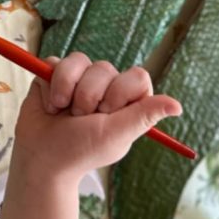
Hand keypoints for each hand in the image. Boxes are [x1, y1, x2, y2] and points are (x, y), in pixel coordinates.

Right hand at [12, 53, 181, 179]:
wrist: (40, 157)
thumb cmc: (80, 151)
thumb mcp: (115, 135)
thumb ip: (143, 116)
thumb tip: (178, 107)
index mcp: (126, 102)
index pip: (136, 76)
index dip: (120, 92)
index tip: (107, 113)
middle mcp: (104, 87)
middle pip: (104, 67)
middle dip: (88, 96)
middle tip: (81, 119)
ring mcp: (78, 80)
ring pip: (78, 61)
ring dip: (67, 89)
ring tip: (62, 112)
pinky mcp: (53, 75)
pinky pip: (53, 63)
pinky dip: (50, 86)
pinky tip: (50, 106)